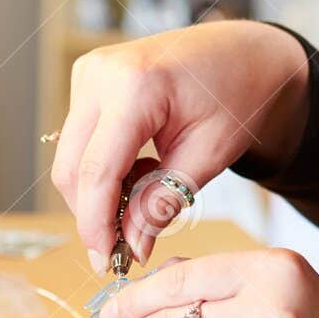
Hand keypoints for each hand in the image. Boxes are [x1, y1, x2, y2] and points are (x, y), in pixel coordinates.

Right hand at [50, 19, 309, 269]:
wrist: (247, 54)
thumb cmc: (239, 95)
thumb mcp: (210, 155)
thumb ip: (164, 202)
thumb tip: (131, 247)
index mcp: (135, 86)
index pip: (96, 171)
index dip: (96, 225)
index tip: (107, 263)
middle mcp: (101, 73)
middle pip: (72, 167)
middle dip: (93, 214)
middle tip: (127, 247)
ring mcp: (90, 72)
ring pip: (71, 157)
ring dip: (100, 192)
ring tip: (149, 192)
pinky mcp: (88, 78)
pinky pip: (80, 140)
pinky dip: (103, 168)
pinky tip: (142, 167)